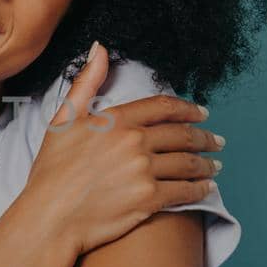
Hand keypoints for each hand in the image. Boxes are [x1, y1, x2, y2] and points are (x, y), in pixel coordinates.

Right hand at [21, 42, 224, 257]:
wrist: (49, 217)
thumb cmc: (51, 172)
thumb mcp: (63, 119)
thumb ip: (86, 82)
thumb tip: (99, 48)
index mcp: (116, 120)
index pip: (163, 108)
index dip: (188, 109)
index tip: (202, 114)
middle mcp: (134, 142)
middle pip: (181, 135)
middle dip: (204, 138)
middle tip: (216, 141)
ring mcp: (143, 171)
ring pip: (187, 163)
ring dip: (206, 164)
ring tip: (214, 166)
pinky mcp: (148, 200)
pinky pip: (184, 191)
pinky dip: (199, 190)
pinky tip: (206, 189)